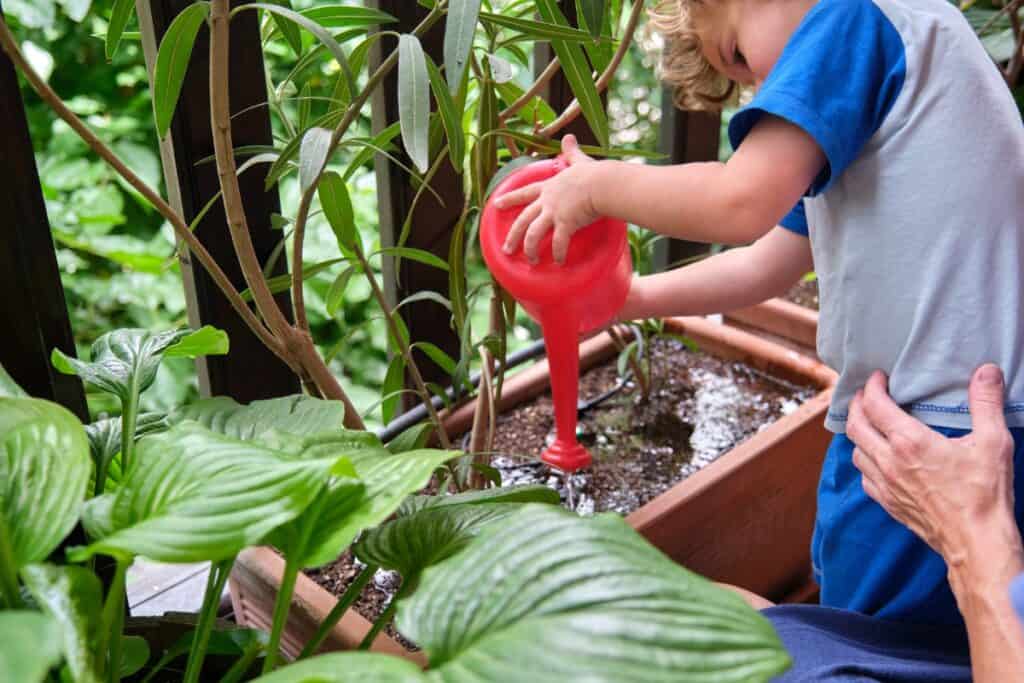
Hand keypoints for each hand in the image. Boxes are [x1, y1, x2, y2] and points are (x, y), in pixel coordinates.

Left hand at [496, 134, 598, 263]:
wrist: (602, 183)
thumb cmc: (593, 173)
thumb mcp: (578, 160)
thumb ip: (571, 151)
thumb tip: (569, 136)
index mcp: (549, 187)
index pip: (524, 193)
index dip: (509, 199)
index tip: (495, 205)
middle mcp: (547, 201)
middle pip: (523, 220)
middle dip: (513, 236)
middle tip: (506, 249)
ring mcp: (554, 213)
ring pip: (533, 234)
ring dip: (530, 249)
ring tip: (531, 261)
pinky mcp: (565, 224)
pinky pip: (558, 243)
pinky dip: (558, 254)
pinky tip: (559, 262)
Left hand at [847, 365, 1015, 565]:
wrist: (976, 543)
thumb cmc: (985, 494)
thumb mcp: (993, 442)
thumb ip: (986, 404)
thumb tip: (986, 372)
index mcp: (909, 442)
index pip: (875, 406)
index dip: (872, 387)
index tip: (878, 378)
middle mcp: (889, 461)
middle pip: (855, 426)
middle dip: (857, 406)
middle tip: (866, 396)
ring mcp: (886, 484)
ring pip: (855, 452)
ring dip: (858, 434)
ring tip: (869, 424)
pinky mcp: (888, 504)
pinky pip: (864, 477)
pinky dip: (864, 462)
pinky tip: (876, 459)